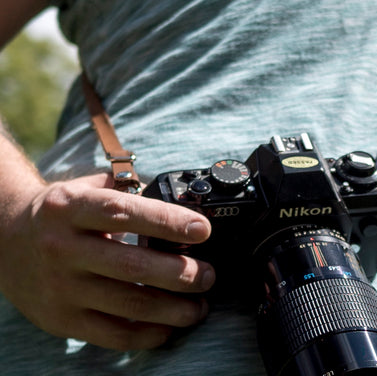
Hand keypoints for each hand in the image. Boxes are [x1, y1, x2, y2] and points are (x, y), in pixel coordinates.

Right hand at [0, 173, 214, 349]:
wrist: (3, 241)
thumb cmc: (59, 212)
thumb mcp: (85, 188)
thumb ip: (126, 190)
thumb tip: (176, 200)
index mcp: (72, 208)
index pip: (125, 213)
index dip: (167, 222)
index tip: (202, 230)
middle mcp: (63, 248)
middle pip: (132, 266)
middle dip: (180, 274)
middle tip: (209, 275)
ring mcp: (61, 287)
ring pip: (127, 304)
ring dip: (172, 309)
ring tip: (199, 306)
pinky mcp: (60, 319)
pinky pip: (109, 334)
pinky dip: (145, 335)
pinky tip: (168, 328)